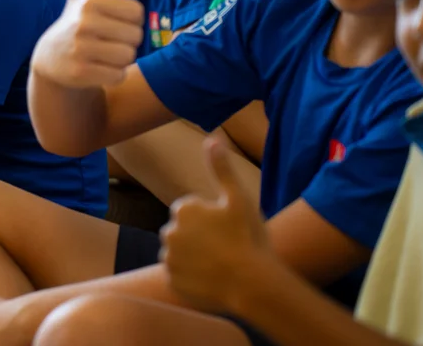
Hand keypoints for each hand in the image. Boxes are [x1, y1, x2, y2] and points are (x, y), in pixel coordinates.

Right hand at [30, 0, 143, 87]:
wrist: (48, 60)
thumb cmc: (73, 25)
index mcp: (90, 3)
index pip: (137, 13)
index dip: (130, 22)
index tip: (112, 24)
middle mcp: (84, 23)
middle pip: (135, 36)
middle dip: (127, 43)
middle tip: (107, 43)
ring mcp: (81, 49)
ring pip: (128, 57)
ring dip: (121, 61)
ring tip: (103, 56)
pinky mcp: (80, 72)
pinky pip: (118, 75)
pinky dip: (113, 76)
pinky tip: (99, 70)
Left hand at [160, 138, 270, 312]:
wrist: (253, 284)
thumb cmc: (248, 238)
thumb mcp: (238, 199)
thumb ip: (221, 169)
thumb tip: (212, 138)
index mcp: (183, 210)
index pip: (189, 211)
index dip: (209, 219)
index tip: (227, 229)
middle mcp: (169, 233)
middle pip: (182, 232)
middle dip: (198, 237)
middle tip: (225, 248)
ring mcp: (169, 259)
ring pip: (180, 254)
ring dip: (194, 258)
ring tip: (220, 265)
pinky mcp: (172, 282)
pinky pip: (179, 276)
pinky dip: (191, 278)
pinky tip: (212, 280)